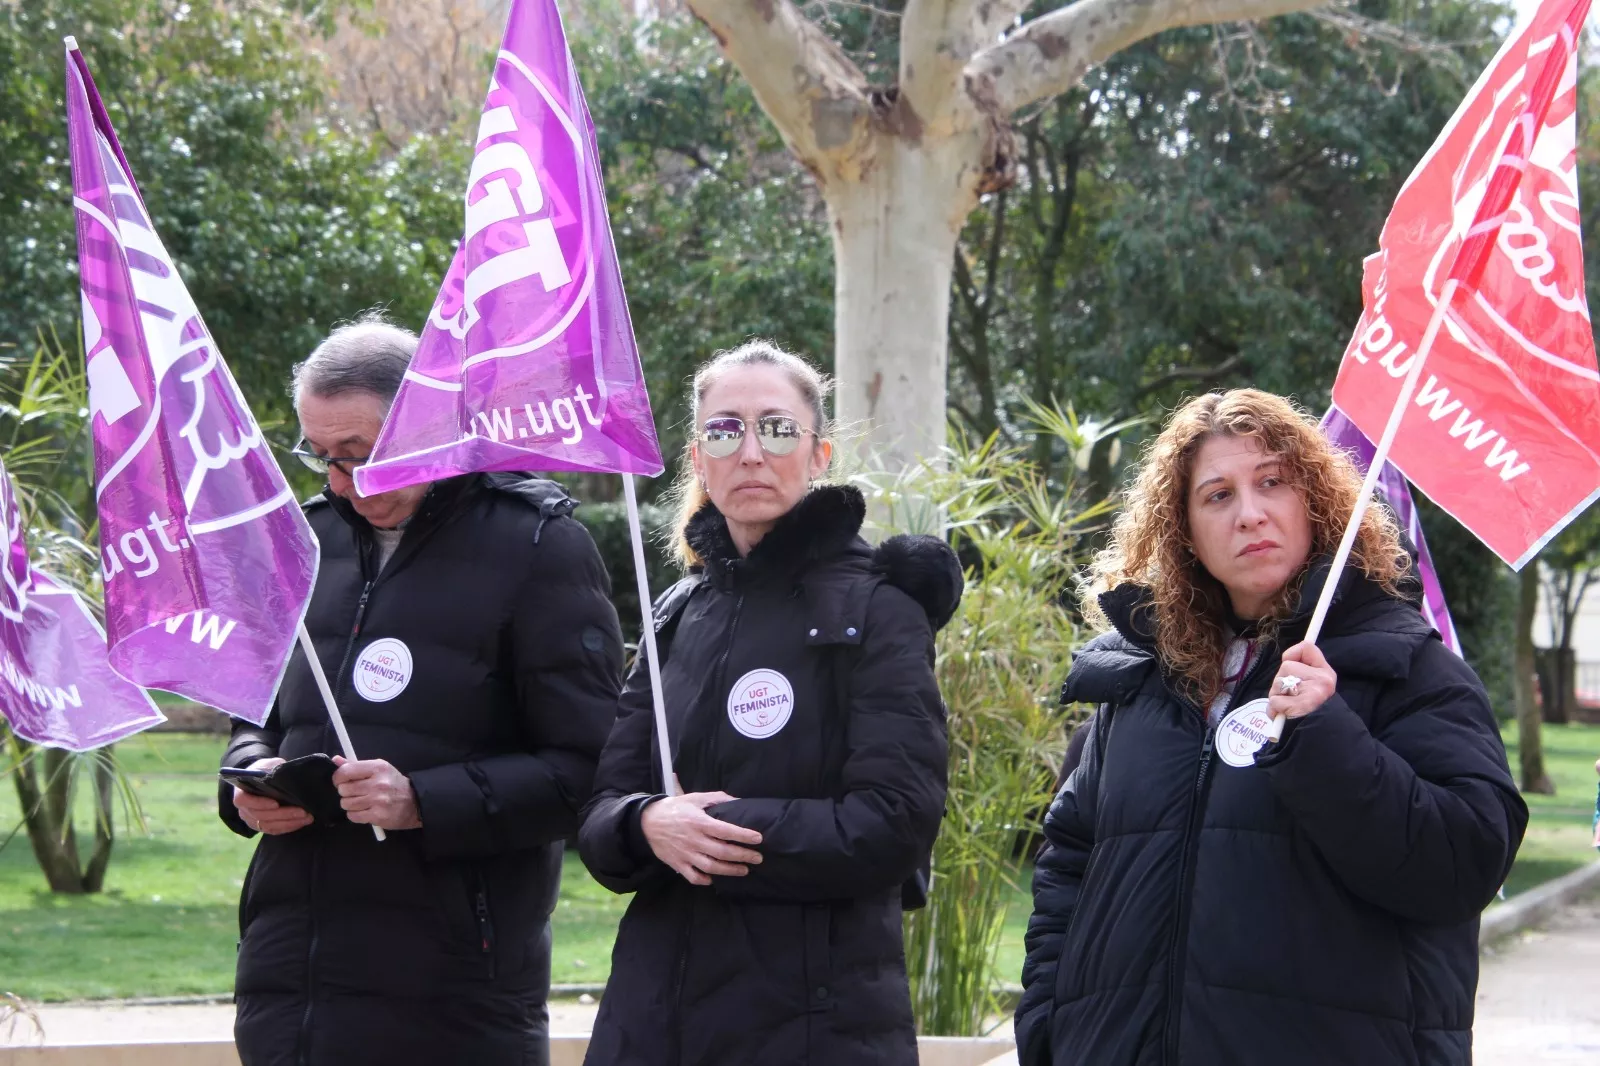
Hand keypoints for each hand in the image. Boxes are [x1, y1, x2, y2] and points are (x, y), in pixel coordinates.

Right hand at [232, 757, 312, 835]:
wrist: (259, 781)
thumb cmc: (263, 771)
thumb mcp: (267, 765)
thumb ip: (273, 768)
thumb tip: (284, 771)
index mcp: (240, 793)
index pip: (245, 801)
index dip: (260, 804)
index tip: (276, 803)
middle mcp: (243, 810)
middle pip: (261, 816)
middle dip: (283, 815)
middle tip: (302, 812)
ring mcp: (251, 820)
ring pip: (269, 826)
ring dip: (289, 822)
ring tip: (307, 817)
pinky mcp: (261, 826)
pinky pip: (274, 830)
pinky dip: (289, 827)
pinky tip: (302, 822)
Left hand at [332, 756, 420, 830]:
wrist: (415, 802)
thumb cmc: (394, 784)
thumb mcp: (379, 769)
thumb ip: (356, 765)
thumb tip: (336, 760)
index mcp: (377, 768)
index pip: (345, 771)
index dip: (338, 778)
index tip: (340, 781)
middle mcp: (378, 783)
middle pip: (344, 789)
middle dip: (345, 792)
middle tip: (355, 792)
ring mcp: (378, 801)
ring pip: (346, 803)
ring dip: (350, 804)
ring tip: (361, 802)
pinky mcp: (377, 816)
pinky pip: (353, 816)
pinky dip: (355, 814)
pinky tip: (364, 810)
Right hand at [640, 791, 762, 885]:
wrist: (647, 822)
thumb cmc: (675, 808)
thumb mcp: (695, 798)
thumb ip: (717, 799)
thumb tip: (737, 801)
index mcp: (699, 822)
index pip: (726, 830)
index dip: (743, 835)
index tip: (758, 838)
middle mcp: (694, 840)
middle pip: (723, 852)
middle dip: (743, 856)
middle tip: (758, 858)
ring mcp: (686, 854)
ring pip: (711, 867)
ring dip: (730, 870)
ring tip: (744, 870)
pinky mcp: (678, 864)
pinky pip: (693, 876)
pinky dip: (705, 880)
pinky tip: (714, 879)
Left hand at [1269, 642, 1337, 720]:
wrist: (1319, 733)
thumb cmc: (1311, 709)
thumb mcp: (1313, 686)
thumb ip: (1300, 673)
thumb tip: (1285, 660)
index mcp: (1325, 672)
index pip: (1307, 648)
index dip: (1293, 653)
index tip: (1288, 661)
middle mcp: (1321, 679)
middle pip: (1286, 666)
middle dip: (1280, 681)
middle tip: (1288, 695)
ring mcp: (1313, 692)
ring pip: (1278, 682)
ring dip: (1276, 695)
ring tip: (1286, 706)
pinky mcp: (1301, 706)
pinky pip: (1275, 700)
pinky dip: (1275, 708)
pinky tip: (1284, 714)